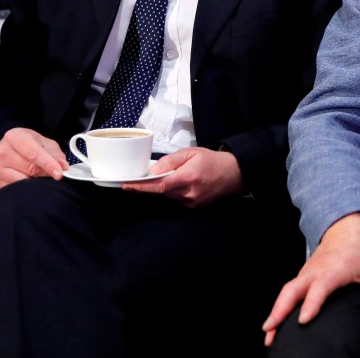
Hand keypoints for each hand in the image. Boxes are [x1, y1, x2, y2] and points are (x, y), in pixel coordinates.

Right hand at [0, 127, 67, 189]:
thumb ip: (55, 154)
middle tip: (50, 173)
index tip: (60, 174)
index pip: (34, 154)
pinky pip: (13, 189)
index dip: (49, 165)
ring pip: (22, 182)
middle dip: (44, 174)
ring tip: (35, 175)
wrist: (7, 148)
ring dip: (34, 182)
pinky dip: (23, 188)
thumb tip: (63, 166)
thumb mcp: (43, 143)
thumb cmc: (27, 145)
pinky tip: (24, 180)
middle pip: (30, 169)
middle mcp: (1, 151)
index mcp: (15, 137)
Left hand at [121, 147, 242, 206]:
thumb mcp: (191, 153)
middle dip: (150, 184)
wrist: (232, 173)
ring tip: (167, 176)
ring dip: (162, 187)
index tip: (127, 186)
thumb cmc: (212, 160)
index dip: (141, 187)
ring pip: (167, 196)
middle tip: (141, 176)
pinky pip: (175, 199)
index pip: (160, 185)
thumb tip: (153, 170)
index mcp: (189, 177)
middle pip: (161, 191)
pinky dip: (171, 191)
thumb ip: (170, 161)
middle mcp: (189, 193)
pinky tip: (177, 182)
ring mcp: (191, 202)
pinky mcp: (193, 206)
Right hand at [261, 212, 359, 346]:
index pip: (320, 287)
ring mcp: (306, 273)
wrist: (346, 227)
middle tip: (270, 331)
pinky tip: (274, 325)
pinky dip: (278, 307)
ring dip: (275, 311)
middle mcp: (315, 271)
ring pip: (286, 291)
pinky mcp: (302, 276)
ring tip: (267, 335)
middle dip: (280, 310)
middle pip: (292, 290)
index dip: (312, 303)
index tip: (303, 321)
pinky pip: (287, 292)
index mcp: (334, 270)